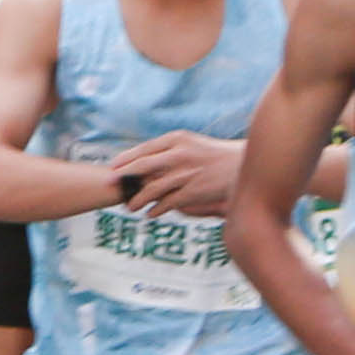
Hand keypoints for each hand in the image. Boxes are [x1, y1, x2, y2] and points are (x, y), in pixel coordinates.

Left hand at [111, 132, 244, 220]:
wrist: (243, 166)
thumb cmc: (214, 155)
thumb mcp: (191, 143)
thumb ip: (169, 150)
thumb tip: (144, 160)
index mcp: (177, 139)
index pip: (144, 150)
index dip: (125, 160)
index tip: (113, 168)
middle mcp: (179, 154)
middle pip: (142, 167)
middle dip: (123, 177)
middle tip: (111, 185)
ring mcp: (185, 174)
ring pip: (152, 188)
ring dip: (137, 199)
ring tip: (130, 206)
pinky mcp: (193, 191)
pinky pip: (167, 203)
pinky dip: (156, 210)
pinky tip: (151, 214)